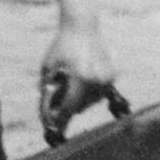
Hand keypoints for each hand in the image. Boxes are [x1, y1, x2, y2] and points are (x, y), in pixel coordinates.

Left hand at [38, 23, 115, 140]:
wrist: (82, 28)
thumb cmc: (60, 48)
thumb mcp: (48, 68)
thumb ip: (48, 90)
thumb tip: (48, 113)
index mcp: (80, 78)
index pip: (70, 107)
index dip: (61, 120)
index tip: (54, 130)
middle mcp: (97, 80)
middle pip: (80, 106)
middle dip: (67, 107)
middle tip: (56, 107)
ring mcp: (107, 79)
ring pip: (90, 101)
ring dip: (78, 99)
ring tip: (70, 83)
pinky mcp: (112, 76)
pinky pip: (98, 93)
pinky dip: (88, 92)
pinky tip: (81, 79)